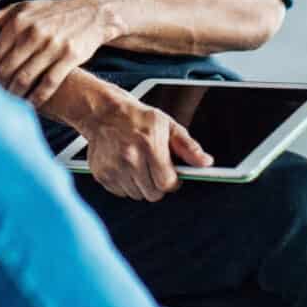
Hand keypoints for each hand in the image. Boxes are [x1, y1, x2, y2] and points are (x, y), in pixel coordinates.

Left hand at [0, 0, 116, 105]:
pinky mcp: (69, 57)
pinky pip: (47, 85)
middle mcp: (34, 32)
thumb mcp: (24, 8)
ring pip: (24, 79)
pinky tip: (30, 103)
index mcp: (18, 19)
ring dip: (14, 95)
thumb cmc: (51, 13)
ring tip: (9, 101)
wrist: (90, 13)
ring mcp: (52, 45)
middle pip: (6, 68)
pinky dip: (36, 98)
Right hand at [74, 89, 213, 202]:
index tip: (172, 176)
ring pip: (136, 195)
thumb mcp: (167, 125)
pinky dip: (125, 184)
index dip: (173, 182)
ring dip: (141, 185)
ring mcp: (114, 167)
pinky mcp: (101, 174)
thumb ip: (188, 146)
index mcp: (149, 144)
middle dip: (157, 185)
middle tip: (154, 168)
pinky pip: (120, 192)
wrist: (103, 112)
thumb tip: (205, 163)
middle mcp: (130, 158)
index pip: (167, 183)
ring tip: (138, 164)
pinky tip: (125, 167)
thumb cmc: (137, 118)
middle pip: (152, 194)